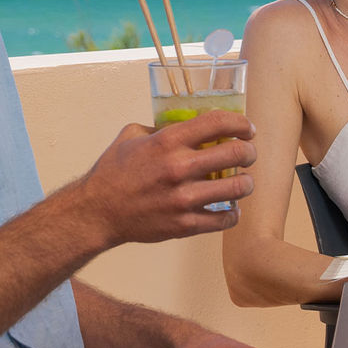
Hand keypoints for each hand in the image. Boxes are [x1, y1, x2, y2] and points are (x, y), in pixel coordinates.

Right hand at [75, 110, 255, 248]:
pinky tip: (229, 208)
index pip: (217, 122)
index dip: (240, 122)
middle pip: (236, 153)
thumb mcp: (131, 136)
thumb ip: (159, 128)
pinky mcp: (185, 224)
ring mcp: (184, 198)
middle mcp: (179, 168)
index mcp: (167, 142)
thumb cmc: (112, 172)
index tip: (247, 128)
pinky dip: (232, 213)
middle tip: (248, 154)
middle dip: (249, 152)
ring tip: (243, 182)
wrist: (98, 212)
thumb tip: (184, 125)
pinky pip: (225, 219)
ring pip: (238, 188)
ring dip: (246, 183)